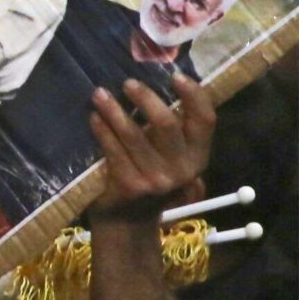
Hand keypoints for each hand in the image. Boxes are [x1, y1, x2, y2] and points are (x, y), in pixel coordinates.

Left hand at [88, 77, 212, 221]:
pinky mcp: (130, 186)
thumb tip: (154, 84)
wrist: (128, 223)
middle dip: (146, 98)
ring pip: (134, 134)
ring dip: (114, 110)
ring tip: (100, 93)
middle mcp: (182, 169)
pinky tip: (93, 117)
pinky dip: (102, 130)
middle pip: (167, 122)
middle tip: (128, 83)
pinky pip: (113, 149)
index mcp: (198, 157)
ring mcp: (156, 179)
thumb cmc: (148, 179)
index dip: (194, 95)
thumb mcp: (170, 159)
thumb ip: (172, 133)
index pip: (206, 119)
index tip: (175, 75)